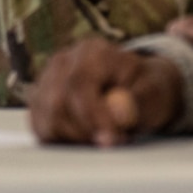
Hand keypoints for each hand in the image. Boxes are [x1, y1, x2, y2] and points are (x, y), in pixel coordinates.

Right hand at [27, 39, 182, 147]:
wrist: (135, 88)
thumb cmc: (144, 87)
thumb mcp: (153, 91)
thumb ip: (138, 101)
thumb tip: (119, 112)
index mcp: (92, 52)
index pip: (79, 83)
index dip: (92, 114)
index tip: (112, 137)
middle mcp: (62, 62)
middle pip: (57, 103)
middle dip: (86, 131)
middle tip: (114, 140)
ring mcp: (46, 81)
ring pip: (47, 120)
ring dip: (76, 138)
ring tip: (103, 135)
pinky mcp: (38, 102)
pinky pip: (41, 128)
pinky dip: (64, 140)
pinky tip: (86, 136)